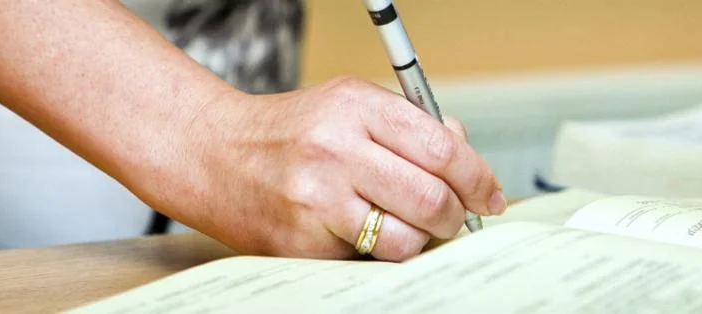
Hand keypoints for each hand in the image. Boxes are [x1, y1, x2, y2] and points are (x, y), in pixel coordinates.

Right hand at [151, 77, 504, 261]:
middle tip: (453, 218)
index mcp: (354, 107)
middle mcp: (335, 149)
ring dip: (418, 240)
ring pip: (404, 238)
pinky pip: (366, 259)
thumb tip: (462, 151)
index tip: (488, 194)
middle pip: (430, 197)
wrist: (212, 154)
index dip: (477, 177)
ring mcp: (316, 199)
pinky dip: (377, 252)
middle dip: (454, 215)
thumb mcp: (347, 105)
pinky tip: (362, 234)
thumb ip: (407, 124)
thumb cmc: (287, 132)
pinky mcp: (300, 242)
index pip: (441, 146)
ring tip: (404, 227)